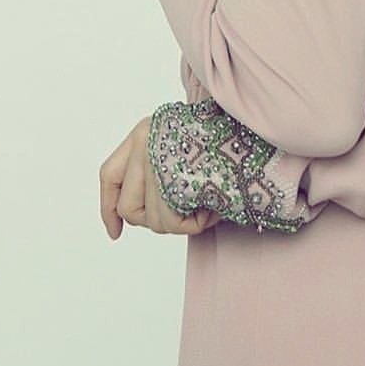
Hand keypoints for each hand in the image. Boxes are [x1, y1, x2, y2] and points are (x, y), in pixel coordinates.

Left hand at [99, 116, 221, 240]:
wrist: (256, 132)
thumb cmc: (225, 146)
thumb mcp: (184, 151)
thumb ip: (156, 174)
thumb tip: (125, 217)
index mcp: (144, 132)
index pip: (110, 175)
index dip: (108, 208)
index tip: (115, 233)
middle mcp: (145, 139)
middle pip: (129, 207)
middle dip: (157, 220)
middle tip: (189, 209)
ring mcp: (159, 156)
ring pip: (152, 220)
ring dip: (180, 221)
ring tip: (207, 203)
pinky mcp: (175, 175)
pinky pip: (170, 220)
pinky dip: (193, 223)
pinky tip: (211, 207)